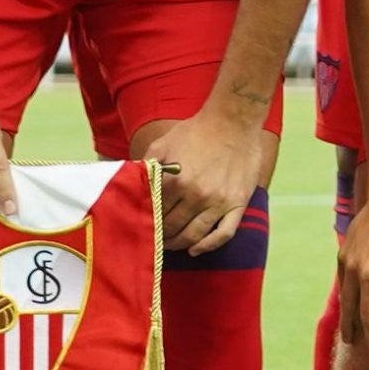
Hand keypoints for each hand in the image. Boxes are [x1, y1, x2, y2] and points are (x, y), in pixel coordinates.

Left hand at [134, 101, 273, 255]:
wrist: (233, 120)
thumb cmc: (196, 130)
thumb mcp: (163, 143)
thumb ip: (146, 167)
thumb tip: (131, 187)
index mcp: (175, 180)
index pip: (154, 212)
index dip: (146, 221)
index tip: (142, 226)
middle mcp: (196, 194)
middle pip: (172, 227)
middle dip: (160, 236)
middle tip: (154, 239)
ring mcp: (218, 201)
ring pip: (194, 235)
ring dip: (179, 244)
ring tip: (171, 244)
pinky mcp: (237, 204)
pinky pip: (223, 234)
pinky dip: (208, 246)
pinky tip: (196, 250)